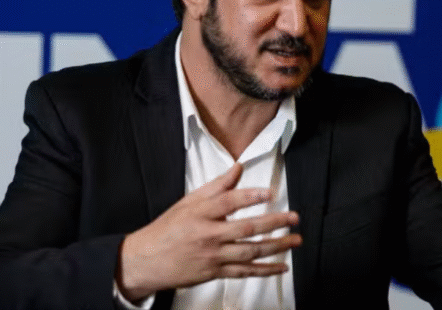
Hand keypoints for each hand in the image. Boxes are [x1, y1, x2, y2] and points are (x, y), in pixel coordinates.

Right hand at [115, 163, 300, 301]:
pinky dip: (265, 270)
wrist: (146, 260)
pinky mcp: (215, 273)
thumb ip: (217, 186)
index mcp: (200, 213)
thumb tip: (238, 168)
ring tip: (295, 240)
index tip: (270, 193)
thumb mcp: (188, 202)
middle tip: (294, 218)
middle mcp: (208, 235)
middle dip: (274, 223)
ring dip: (276, 246)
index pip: (228, 202)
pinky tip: (281, 266)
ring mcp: (213, 256)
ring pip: (250, 251)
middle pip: (246, 228)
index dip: (250, 196)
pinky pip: (244, 272)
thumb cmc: (168, 229)